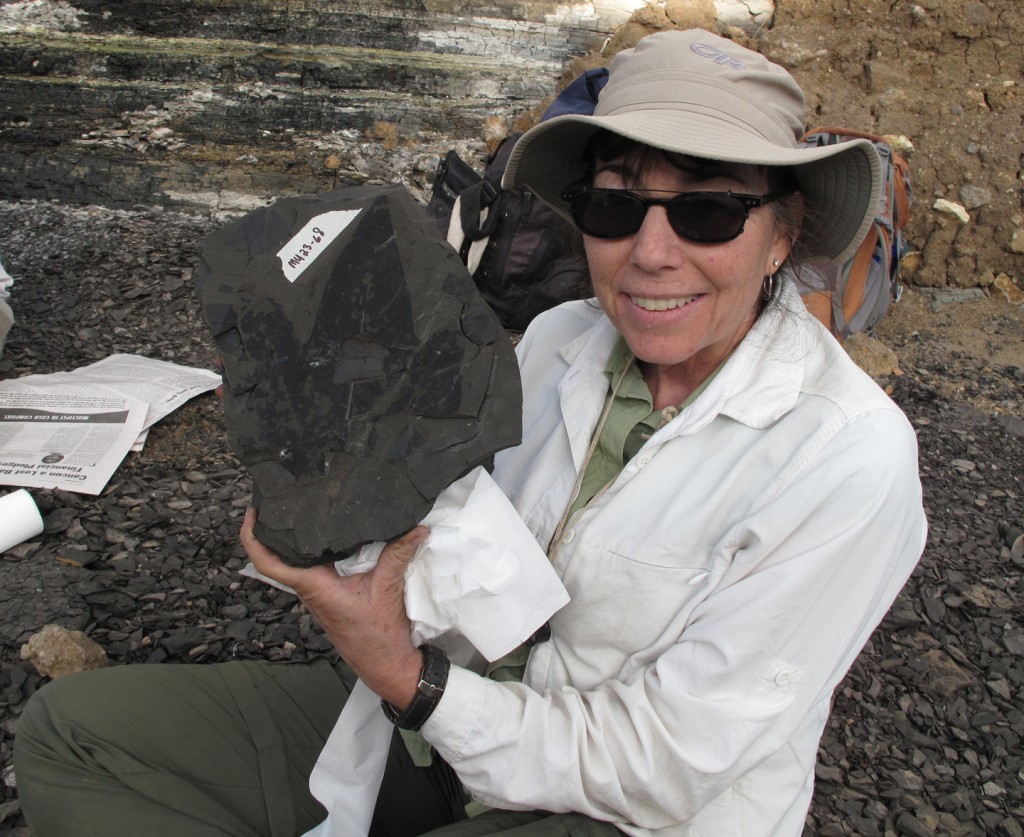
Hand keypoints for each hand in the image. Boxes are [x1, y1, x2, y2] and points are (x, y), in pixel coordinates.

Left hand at [240, 507, 427, 708]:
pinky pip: (315, 565)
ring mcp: (318, 592)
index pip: (269, 564)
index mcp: (314, 587)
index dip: (252, 537)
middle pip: (279, 555)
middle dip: (275, 527)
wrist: (385, 664)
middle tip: (279, 496)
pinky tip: (329, 531)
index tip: (252, 513)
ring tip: (301, 505)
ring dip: (296, 536)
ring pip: (298, 560)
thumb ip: (398, 555)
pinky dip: (317, 546)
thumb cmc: (379, 636)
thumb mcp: (387, 589)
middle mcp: (310, 588)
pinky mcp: (330, 594)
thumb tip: (417, 528)